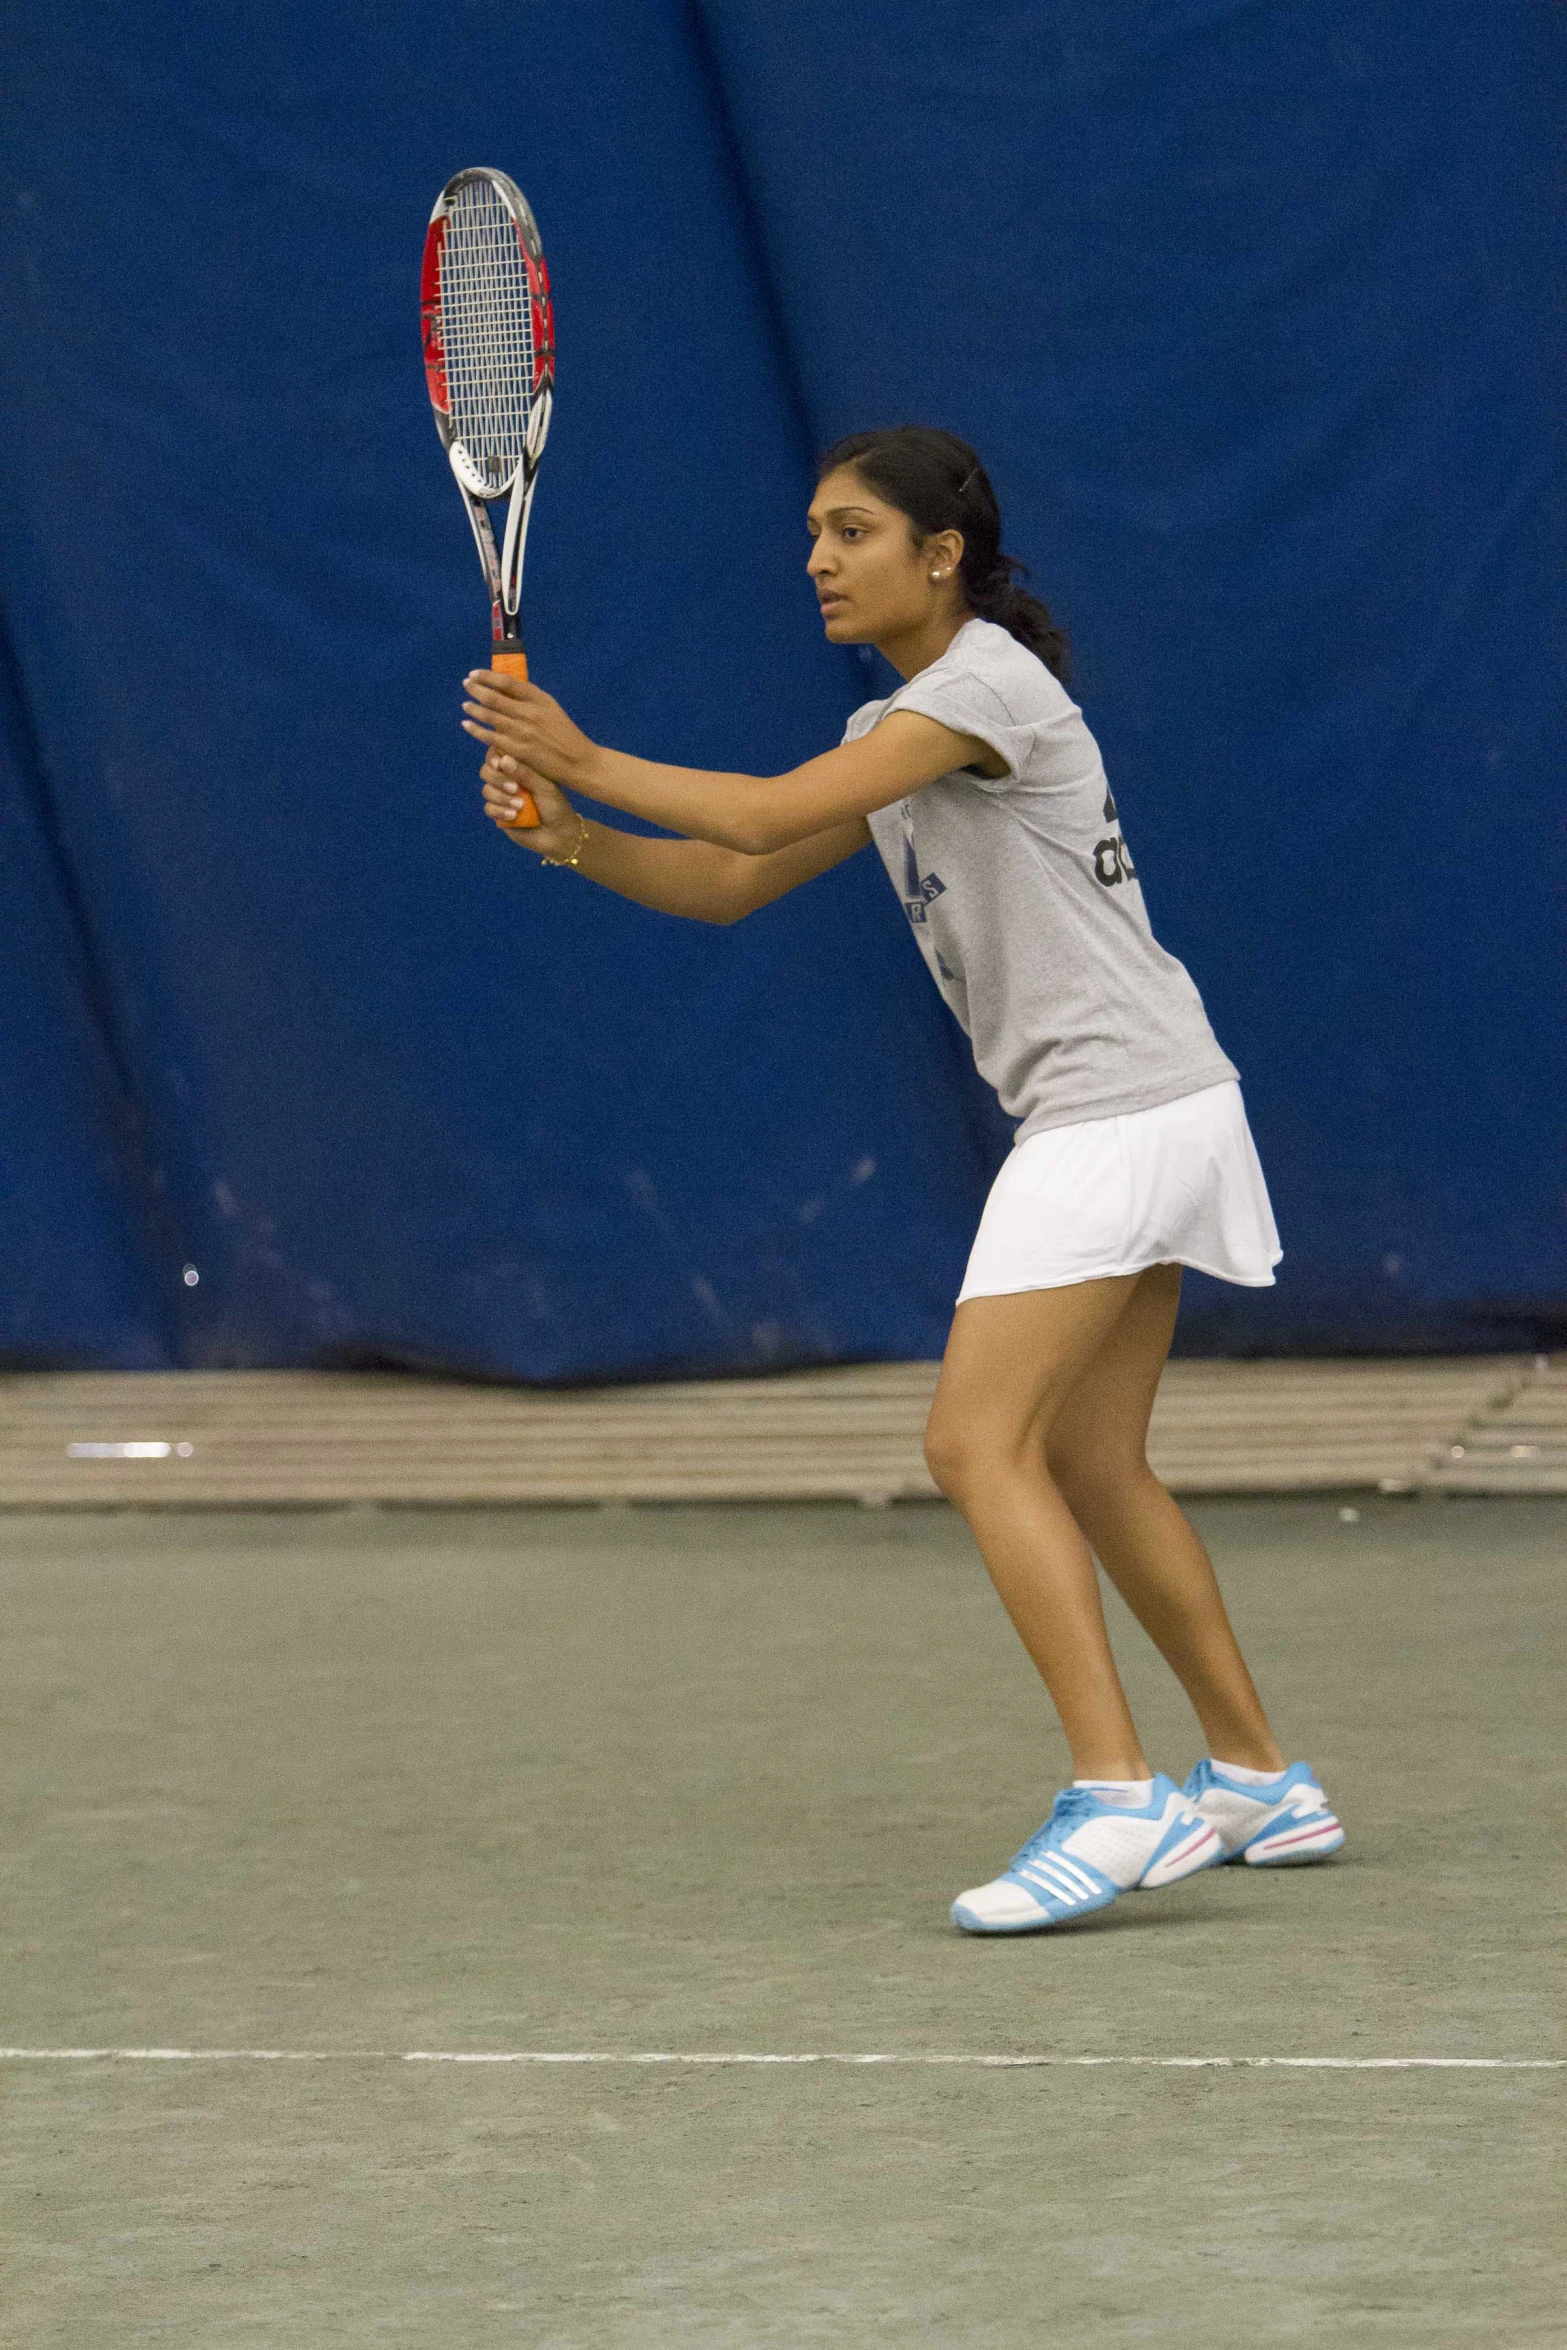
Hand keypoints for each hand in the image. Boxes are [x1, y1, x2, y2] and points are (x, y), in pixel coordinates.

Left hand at [462, 670, 597, 787]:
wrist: (579, 761)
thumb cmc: (565, 734)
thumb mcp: (551, 709)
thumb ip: (530, 699)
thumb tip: (506, 688)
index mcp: (538, 699)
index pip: (507, 682)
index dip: (487, 676)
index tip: (475, 673)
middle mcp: (529, 712)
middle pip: (494, 697)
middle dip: (476, 689)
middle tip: (466, 684)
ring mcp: (522, 732)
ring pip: (490, 715)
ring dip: (473, 708)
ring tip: (465, 704)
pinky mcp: (518, 750)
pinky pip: (491, 737)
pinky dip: (476, 730)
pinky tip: (467, 724)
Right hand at [480, 751, 581, 855]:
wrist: (558, 835)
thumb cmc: (556, 806)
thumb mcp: (544, 787)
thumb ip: (525, 773)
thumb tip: (503, 759)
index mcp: (519, 767)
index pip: (498, 754)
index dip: (493, 757)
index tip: (499, 764)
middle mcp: (507, 779)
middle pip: (486, 771)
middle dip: (498, 779)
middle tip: (515, 788)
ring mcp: (502, 797)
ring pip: (486, 790)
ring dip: (501, 797)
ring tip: (520, 806)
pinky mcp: (498, 814)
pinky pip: (489, 809)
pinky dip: (499, 811)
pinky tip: (514, 816)